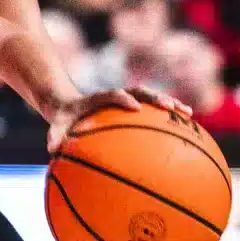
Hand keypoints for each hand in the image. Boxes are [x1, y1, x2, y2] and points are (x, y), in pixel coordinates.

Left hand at [47, 87, 185, 152]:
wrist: (69, 104)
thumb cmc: (64, 117)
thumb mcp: (57, 124)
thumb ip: (54, 134)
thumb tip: (51, 149)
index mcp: (98, 98)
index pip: (112, 94)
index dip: (123, 98)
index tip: (134, 105)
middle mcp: (117, 95)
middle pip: (139, 91)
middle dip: (155, 97)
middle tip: (170, 106)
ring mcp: (128, 99)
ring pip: (152, 98)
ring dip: (169, 103)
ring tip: (188, 113)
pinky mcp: (134, 106)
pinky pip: (154, 111)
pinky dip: (169, 116)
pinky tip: (187, 127)